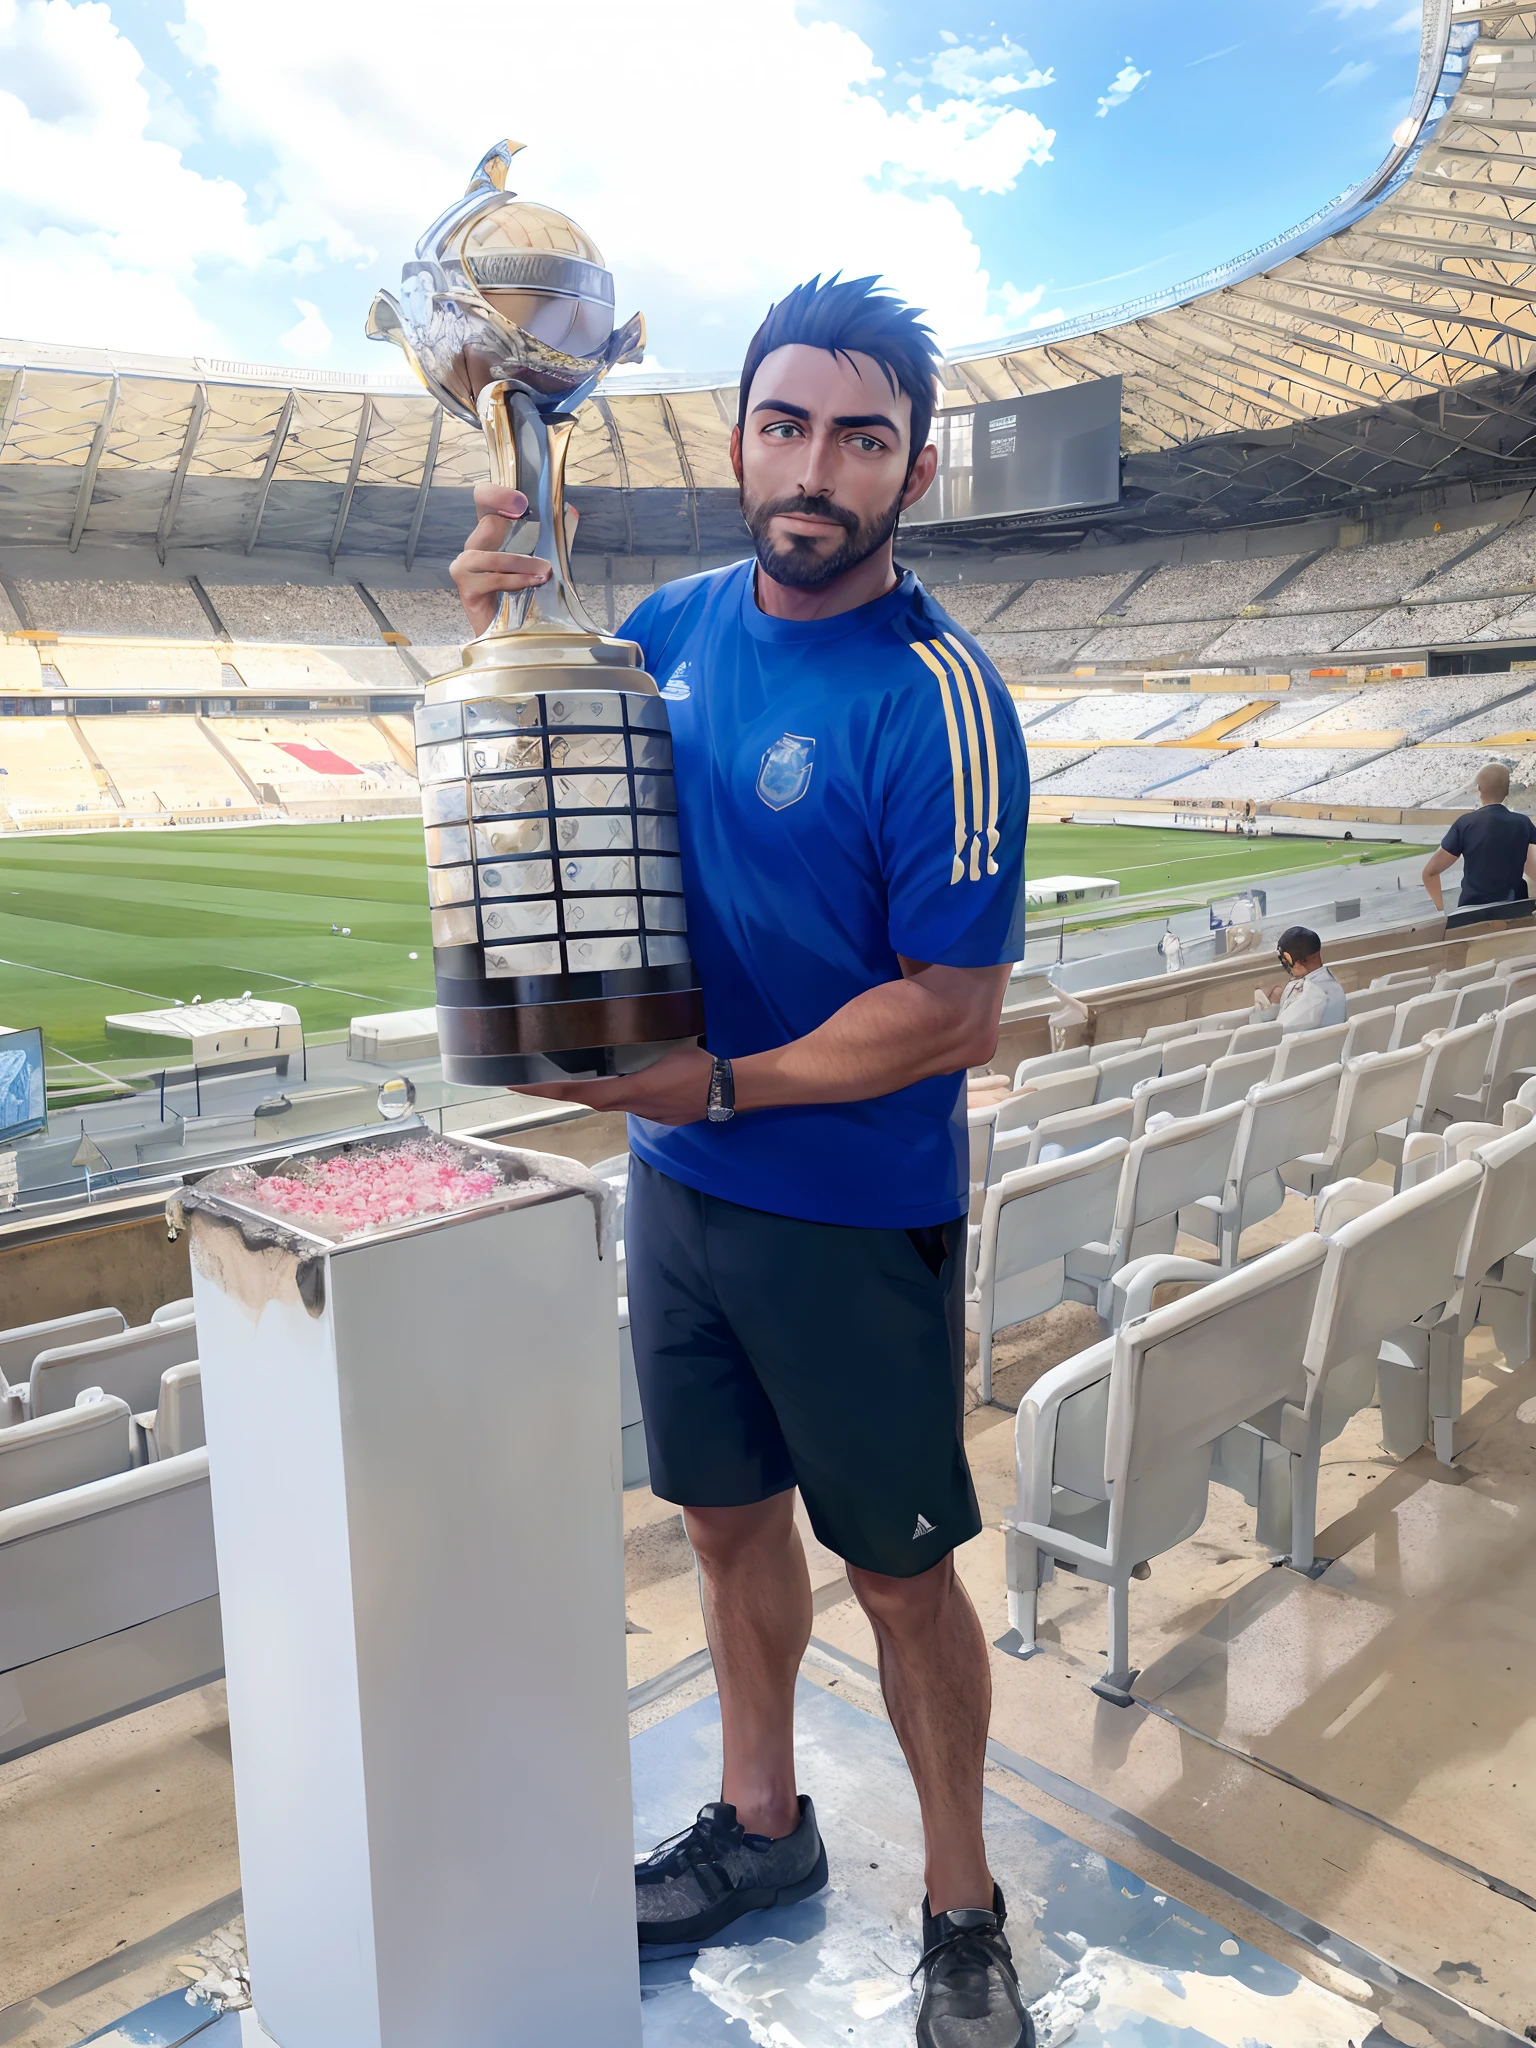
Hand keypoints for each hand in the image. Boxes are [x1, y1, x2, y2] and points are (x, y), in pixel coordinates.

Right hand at [449, 483, 549, 635]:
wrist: (504, 634)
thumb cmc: (520, 596)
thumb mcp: (536, 562)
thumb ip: (552, 538)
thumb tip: (571, 512)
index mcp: (488, 536)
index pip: (483, 501)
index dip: (498, 495)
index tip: (521, 502)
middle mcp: (473, 546)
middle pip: (487, 521)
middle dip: (514, 521)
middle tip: (542, 527)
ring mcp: (465, 567)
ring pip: (494, 557)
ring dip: (523, 563)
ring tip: (544, 570)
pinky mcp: (466, 587)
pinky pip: (494, 579)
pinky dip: (517, 580)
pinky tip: (533, 583)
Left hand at [513, 1044, 713, 1125]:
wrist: (729, 1092)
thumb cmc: (698, 1068)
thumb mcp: (667, 1051)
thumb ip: (641, 1052)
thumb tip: (624, 1039)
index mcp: (630, 1091)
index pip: (579, 1092)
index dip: (547, 1089)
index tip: (517, 1084)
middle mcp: (631, 1107)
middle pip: (587, 1100)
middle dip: (557, 1091)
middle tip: (527, 1080)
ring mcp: (645, 1114)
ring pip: (606, 1103)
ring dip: (586, 1092)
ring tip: (563, 1078)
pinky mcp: (658, 1116)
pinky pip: (627, 1105)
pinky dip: (613, 1094)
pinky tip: (617, 1083)